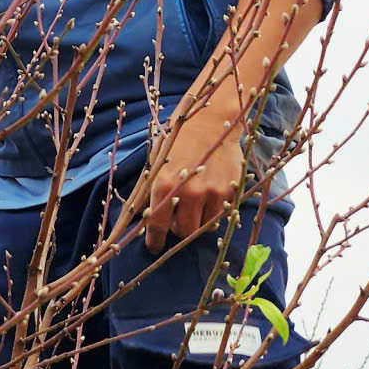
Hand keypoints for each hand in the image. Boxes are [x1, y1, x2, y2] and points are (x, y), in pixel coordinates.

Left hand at [131, 105, 247, 250]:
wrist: (212, 121)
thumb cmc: (178, 139)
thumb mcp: (156, 162)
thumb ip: (148, 191)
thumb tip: (138, 216)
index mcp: (164, 185)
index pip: (158, 225)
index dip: (155, 240)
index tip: (154, 247)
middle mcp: (189, 192)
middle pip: (184, 232)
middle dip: (177, 231)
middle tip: (175, 222)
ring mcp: (212, 192)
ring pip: (204, 226)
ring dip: (196, 223)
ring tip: (192, 210)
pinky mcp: (229, 190)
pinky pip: (219, 214)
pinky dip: (211, 213)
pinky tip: (207, 199)